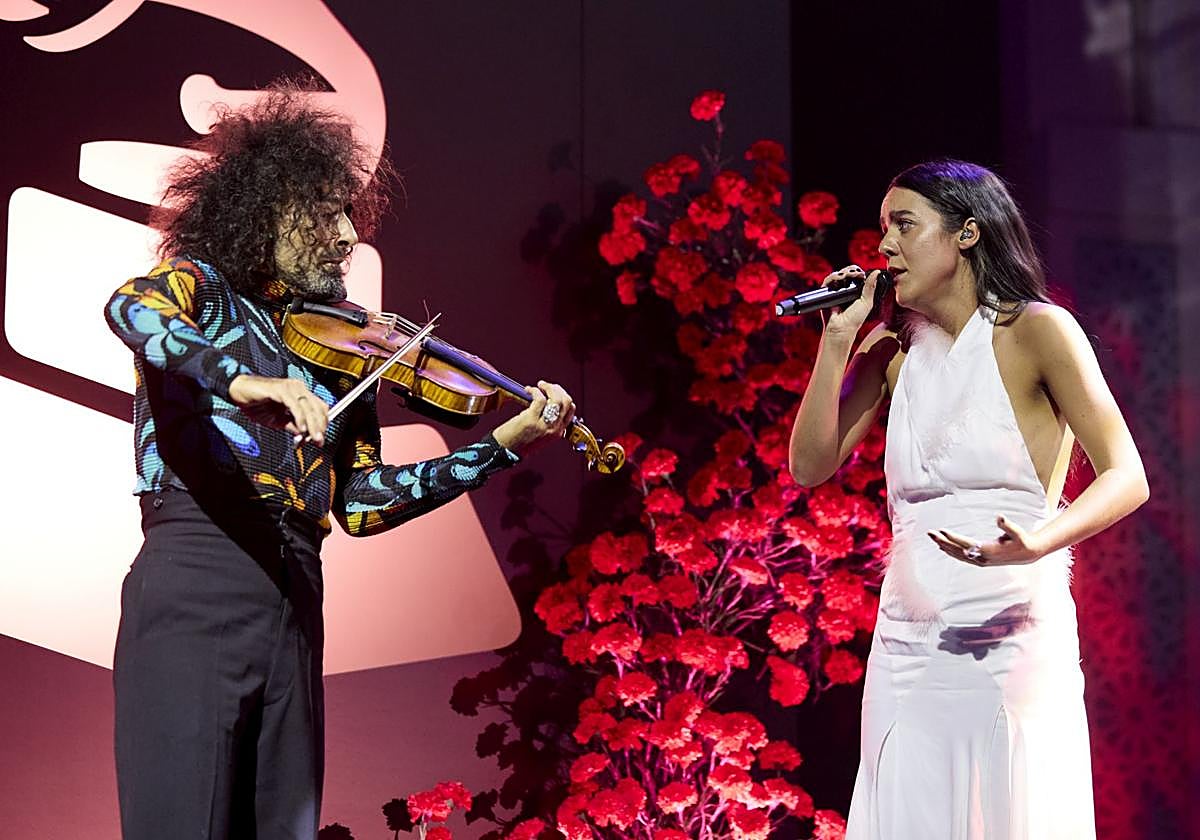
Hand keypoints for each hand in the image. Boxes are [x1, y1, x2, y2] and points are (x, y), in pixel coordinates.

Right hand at [228, 374, 327, 445]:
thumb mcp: (278, 421)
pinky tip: (301, 428)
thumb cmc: (257, 404)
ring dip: (312, 425)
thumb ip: (292, 426)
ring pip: (308, 407)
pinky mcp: (280, 389)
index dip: (322, 424)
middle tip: (319, 441)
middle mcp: (298, 388)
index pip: (320, 408)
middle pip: (317, 408)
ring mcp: (290, 387)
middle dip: (320, 427)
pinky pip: (294, 405)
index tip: (320, 439)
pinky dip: (299, 418)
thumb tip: (304, 437)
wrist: (238, 393)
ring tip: (312, 438)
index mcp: (300, 394)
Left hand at [491, 380, 575, 454]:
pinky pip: (539, 399)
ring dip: (548, 387)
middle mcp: (554, 429)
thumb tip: (547, 401)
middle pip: (566, 401)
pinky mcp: (531, 420)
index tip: (554, 391)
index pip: (570, 409)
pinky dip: (535, 391)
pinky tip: (528, 391)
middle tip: (546, 386)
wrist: (504, 452)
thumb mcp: (540, 435)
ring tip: (539, 386)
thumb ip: (547, 422)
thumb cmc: (519, 443)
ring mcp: (543, 425)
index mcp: (558, 432)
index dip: (563, 395)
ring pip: (556, 399)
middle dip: (557, 389)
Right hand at [820, 264, 882, 341]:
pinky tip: (839, 278)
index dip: (858, 272)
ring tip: (846, 276)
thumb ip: (871, 287)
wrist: (841, 328)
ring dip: (843, 272)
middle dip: (851, 270)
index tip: (861, 274)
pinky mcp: (826, 293)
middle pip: (847, 272)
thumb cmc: (855, 319)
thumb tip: (877, 272)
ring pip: (838, 274)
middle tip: (855, 274)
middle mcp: (846, 290)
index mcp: (857, 292)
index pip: (857, 276)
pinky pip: (828, 281)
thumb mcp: (867, 302)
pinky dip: (833, 277)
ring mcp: (836, 291)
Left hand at [927, 516, 1049, 565]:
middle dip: (943, 541)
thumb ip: (1007, 525)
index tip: (942, 531)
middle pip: (958, 550)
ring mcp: (980, 561)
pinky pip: (962, 557)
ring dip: (944, 546)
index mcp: (989, 551)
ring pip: (958, 554)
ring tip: (932, 537)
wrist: (1027, 554)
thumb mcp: (1017, 532)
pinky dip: (951, 552)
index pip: (966, 544)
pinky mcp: (980, 561)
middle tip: (930, 533)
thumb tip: (999, 517)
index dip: (954, 537)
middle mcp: (982, 558)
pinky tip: (943, 547)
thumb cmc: (1021, 540)